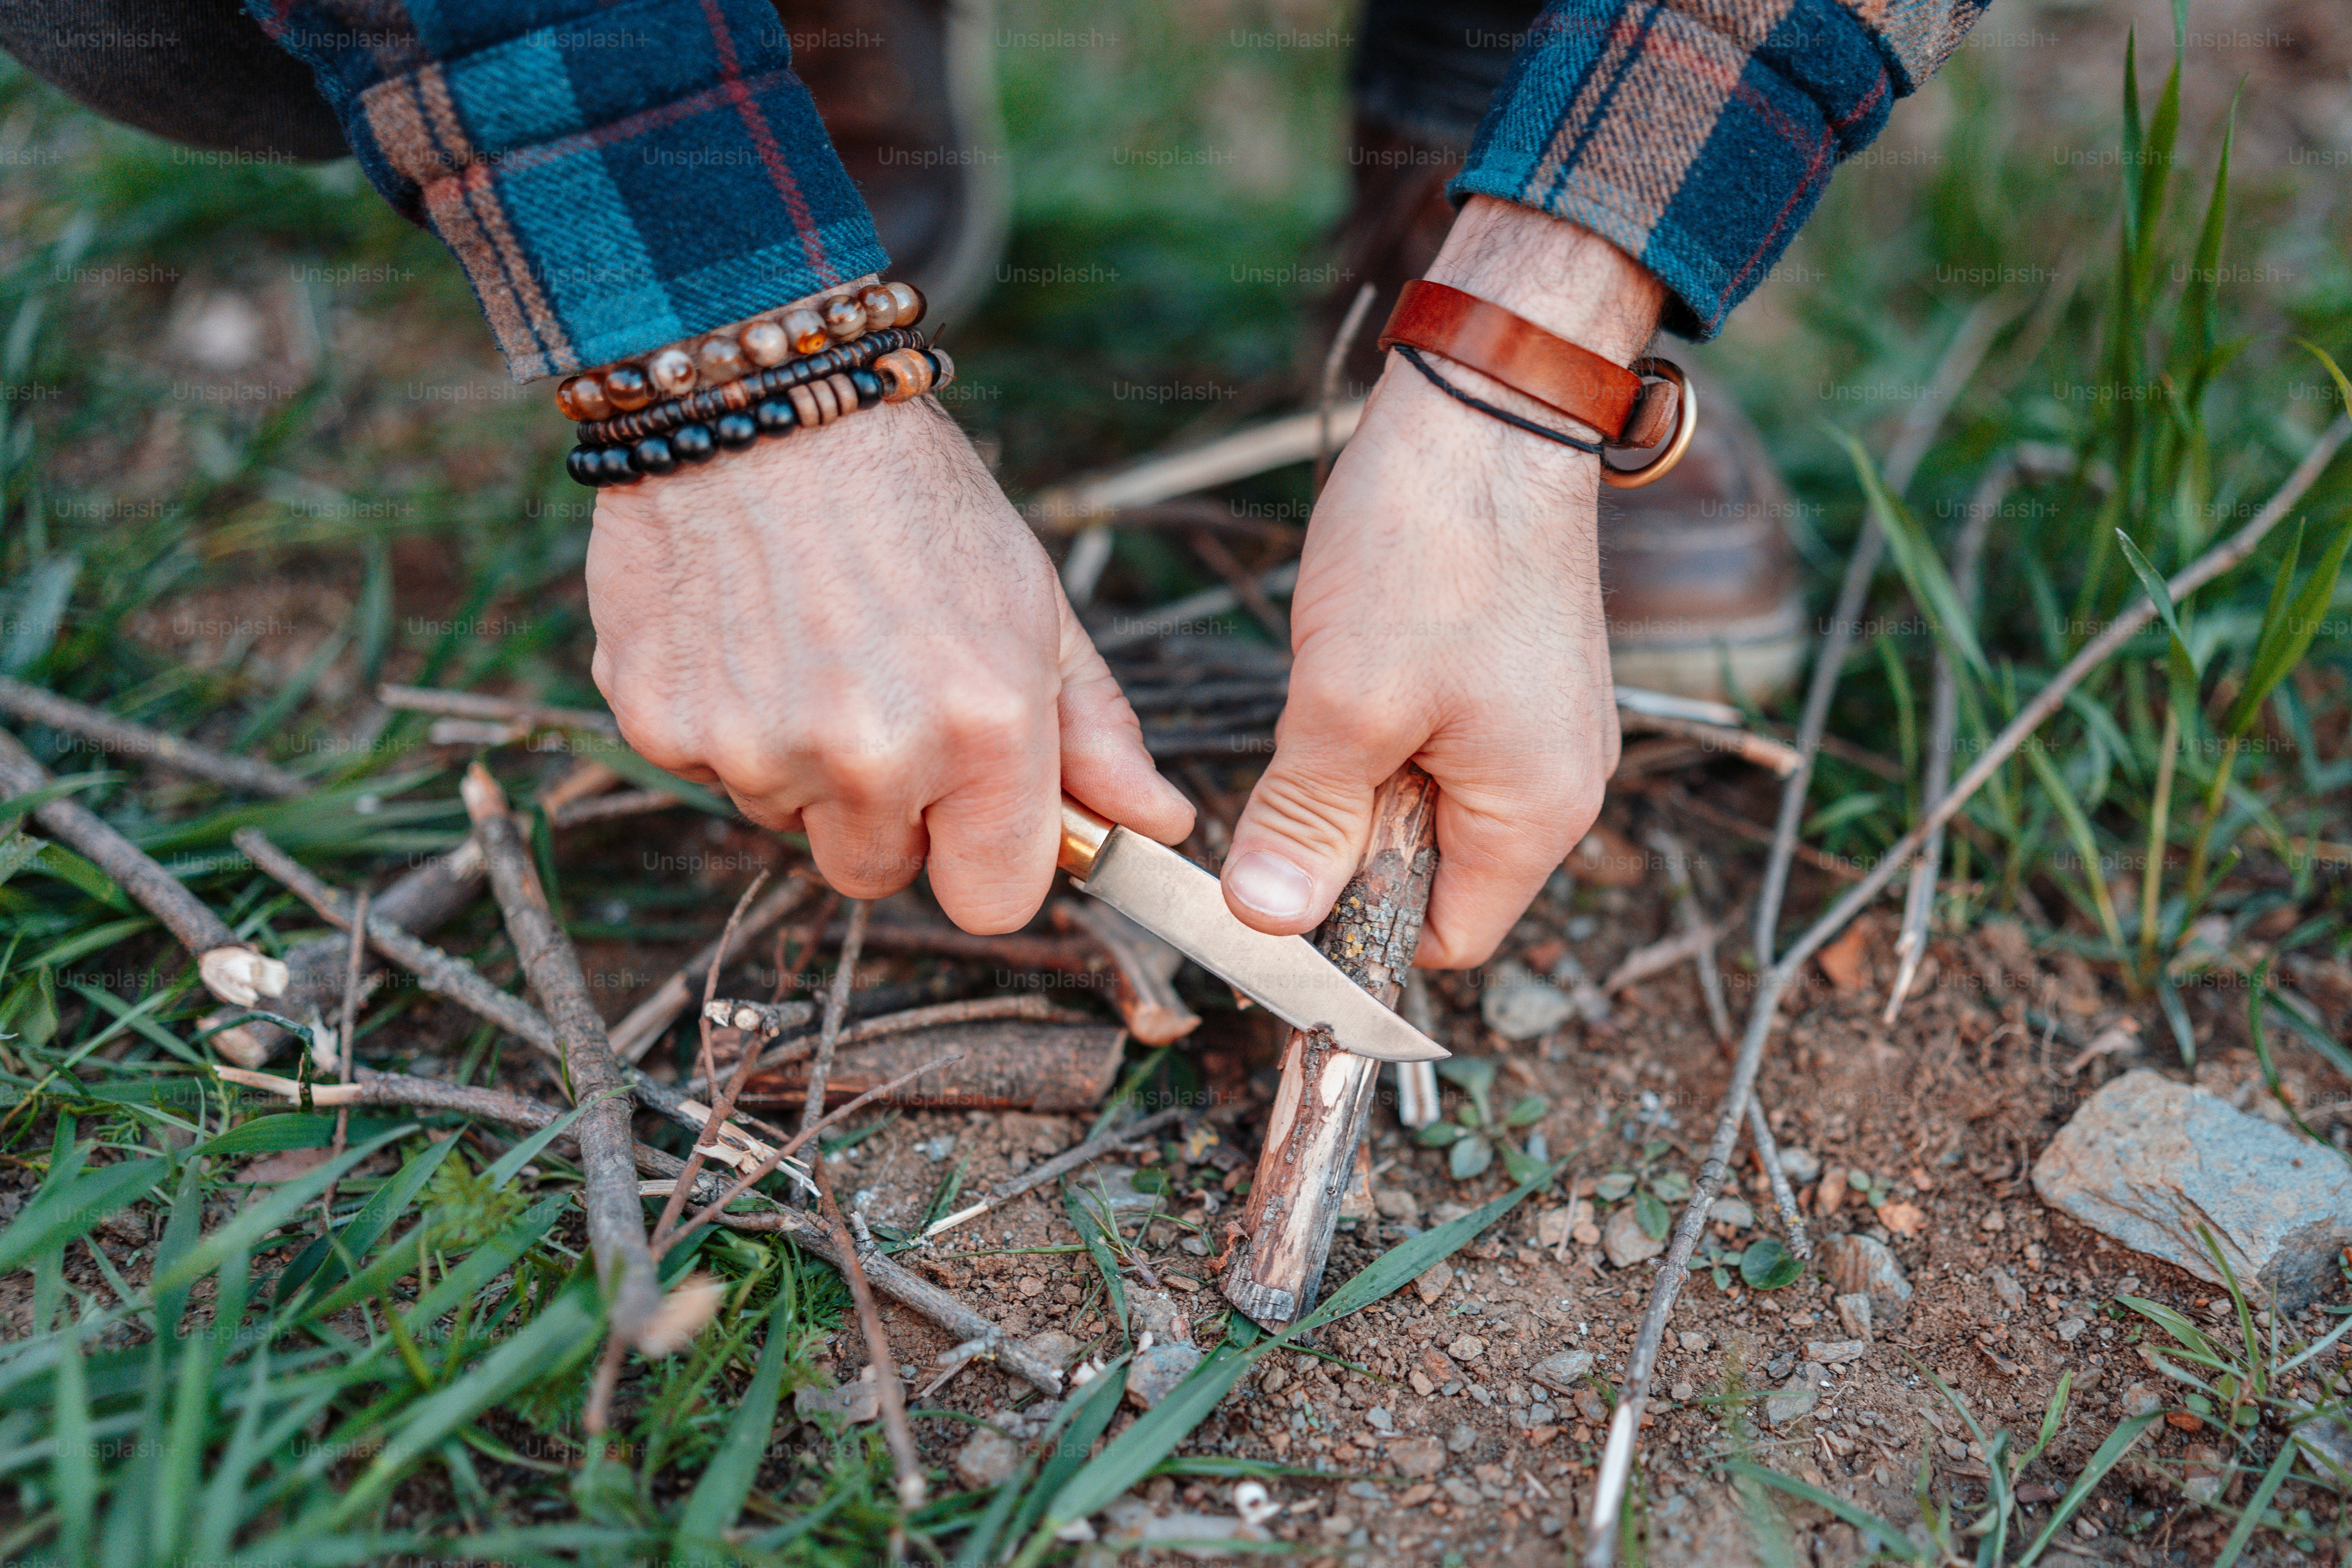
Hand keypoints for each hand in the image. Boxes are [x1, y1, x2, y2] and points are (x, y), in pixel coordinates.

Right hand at [586, 396, 1192, 931]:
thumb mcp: (1033, 605)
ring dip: (802, 763)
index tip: (971, 813)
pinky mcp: (663, 726)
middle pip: (879, 874)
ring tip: (809, 647)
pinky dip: (725, 721)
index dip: (983, 860)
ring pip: (788, 821)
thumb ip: (1097, 734)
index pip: (993, 903)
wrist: (760, 403)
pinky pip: (711, 773)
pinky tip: (745, 633)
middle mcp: (871, 756)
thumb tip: (1161, 826)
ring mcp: (758, 748)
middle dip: (887, 813)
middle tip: (881, 699)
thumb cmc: (909, 499)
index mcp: (983, 729)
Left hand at [1219, 197, 1666, 966]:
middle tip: (1303, 756)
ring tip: (1336, 688)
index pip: (1442, 939)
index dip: (1354, 930)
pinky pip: (1436, 737)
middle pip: (1431, 872)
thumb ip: (1305, 824)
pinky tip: (1359, 652)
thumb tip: (1263, 923)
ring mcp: (1541, 723)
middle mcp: (1559, 781)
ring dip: (1360, 767)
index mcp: (1539, 813)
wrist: (1492, 402)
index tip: (1278, 886)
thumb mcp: (1344, 705)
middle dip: (1352, 837)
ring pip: (1423, 799)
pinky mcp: (1514, 671)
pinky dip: (1383, 718)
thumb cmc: (1432, 548)